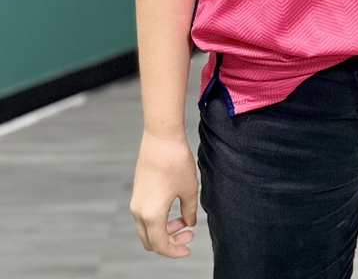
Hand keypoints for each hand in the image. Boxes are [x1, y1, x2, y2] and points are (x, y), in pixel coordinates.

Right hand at [130, 131, 198, 256]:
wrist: (161, 137)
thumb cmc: (176, 161)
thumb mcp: (189, 189)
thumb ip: (190, 211)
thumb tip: (189, 223)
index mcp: (151, 215)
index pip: (160, 245)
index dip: (175, 251)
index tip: (188, 248)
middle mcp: (139, 211)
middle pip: (151, 240)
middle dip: (169, 242)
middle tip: (188, 235)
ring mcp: (136, 201)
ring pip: (147, 228)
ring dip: (164, 229)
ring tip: (184, 220)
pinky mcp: (138, 191)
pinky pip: (145, 215)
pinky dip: (159, 219)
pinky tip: (175, 208)